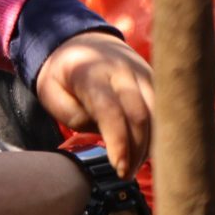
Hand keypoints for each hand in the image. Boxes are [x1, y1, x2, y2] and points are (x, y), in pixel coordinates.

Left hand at [34, 32, 153, 175]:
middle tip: (125, 174)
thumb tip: (102, 131)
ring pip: (159, 115)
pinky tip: (149, 150)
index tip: (118, 167)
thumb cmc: (62, 73)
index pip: (112, 111)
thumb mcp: (49, 90)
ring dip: (152, 145)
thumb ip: (71, 113)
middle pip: (141, 116)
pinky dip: (161, 133)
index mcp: (93, 73)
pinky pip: (165, 110)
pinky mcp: (156, 80)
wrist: (81, 40)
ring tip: (135, 164)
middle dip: (137, 150)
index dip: (119, 143)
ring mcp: (144, 74)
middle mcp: (124, 71)